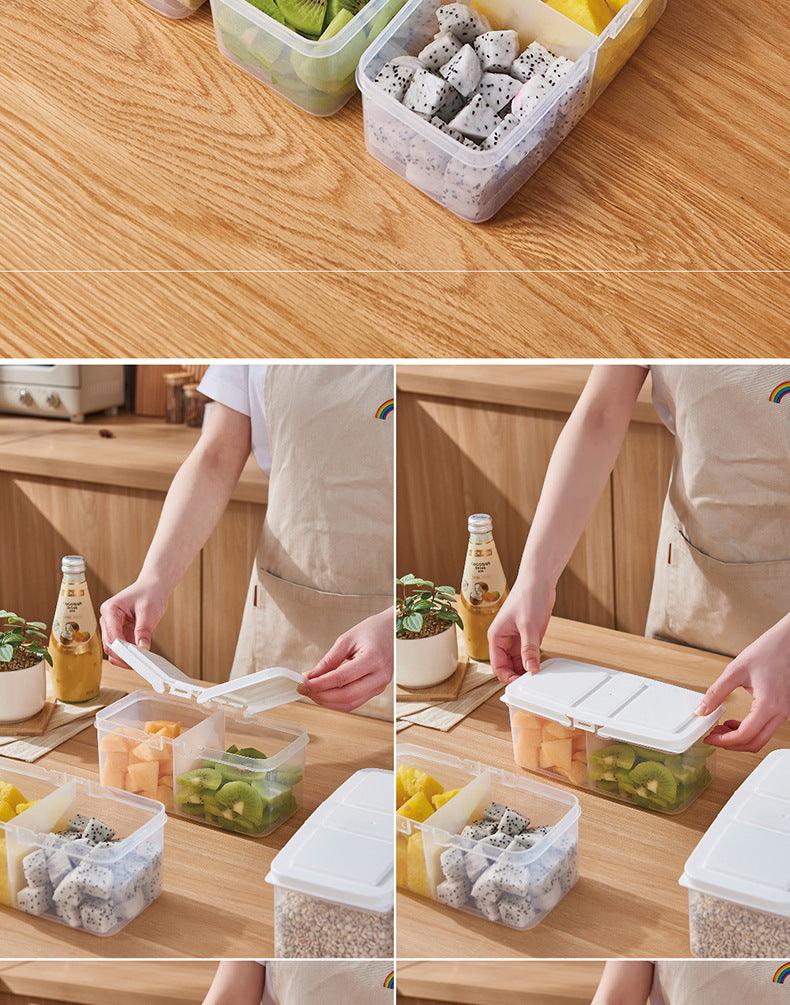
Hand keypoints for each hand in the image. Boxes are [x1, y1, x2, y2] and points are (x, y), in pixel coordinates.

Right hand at [99, 578, 168, 665]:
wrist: (153, 585)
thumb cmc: (150, 592)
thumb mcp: (148, 611)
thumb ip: (143, 630)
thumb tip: (142, 648)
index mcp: (110, 609)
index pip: (112, 636)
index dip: (121, 650)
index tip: (133, 660)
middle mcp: (107, 619)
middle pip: (110, 645)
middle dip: (122, 656)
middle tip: (138, 665)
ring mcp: (112, 626)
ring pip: (114, 648)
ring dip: (125, 657)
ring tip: (140, 663)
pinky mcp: (120, 631)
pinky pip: (122, 647)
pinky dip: (129, 654)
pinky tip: (140, 658)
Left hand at [298, 608, 392, 711]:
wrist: (394, 630)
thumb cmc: (373, 630)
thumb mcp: (347, 639)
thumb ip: (328, 660)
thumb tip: (311, 676)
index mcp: (373, 659)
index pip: (341, 678)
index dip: (319, 684)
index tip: (303, 683)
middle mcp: (380, 676)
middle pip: (346, 696)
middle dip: (321, 696)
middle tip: (305, 689)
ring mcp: (381, 686)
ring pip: (350, 704)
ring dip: (328, 702)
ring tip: (313, 692)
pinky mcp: (377, 690)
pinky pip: (355, 702)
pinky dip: (338, 702)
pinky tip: (326, 694)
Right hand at [487, 576, 555, 683]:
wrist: (538, 580)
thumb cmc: (527, 596)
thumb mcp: (529, 626)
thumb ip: (529, 649)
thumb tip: (530, 669)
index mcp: (496, 636)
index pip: (497, 665)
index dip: (507, 677)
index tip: (520, 685)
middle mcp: (504, 639)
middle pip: (507, 666)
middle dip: (518, 674)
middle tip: (532, 682)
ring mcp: (516, 638)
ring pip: (518, 662)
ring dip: (527, 668)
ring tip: (538, 675)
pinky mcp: (527, 636)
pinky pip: (528, 654)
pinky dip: (534, 660)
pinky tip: (542, 665)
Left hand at [697, 613, 789, 752]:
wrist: (789, 642)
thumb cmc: (768, 651)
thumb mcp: (735, 670)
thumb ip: (716, 692)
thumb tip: (702, 710)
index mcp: (768, 705)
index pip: (744, 735)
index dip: (724, 741)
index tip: (709, 737)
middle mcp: (780, 713)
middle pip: (755, 743)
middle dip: (731, 744)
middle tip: (713, 736)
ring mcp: (785, 713)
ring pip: (762, 738)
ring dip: (741, 738)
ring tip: (721, 728)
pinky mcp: (784, 709)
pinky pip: (767, 728)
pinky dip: (751, 731)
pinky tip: (736, 721)